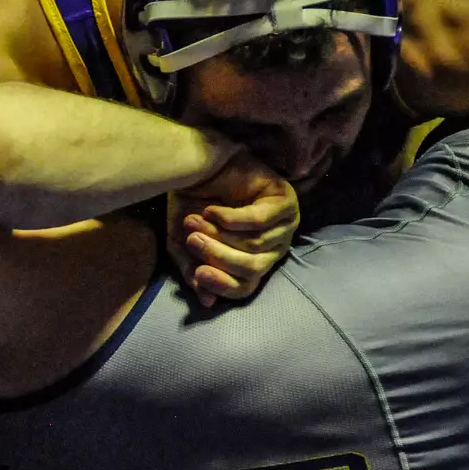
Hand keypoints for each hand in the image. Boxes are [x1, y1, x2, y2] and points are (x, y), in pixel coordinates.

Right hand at [167, 150, 299, 306]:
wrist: (194, 167)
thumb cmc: (191, 206)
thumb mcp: (184, 246)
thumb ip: (194, 272)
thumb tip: (208, 302)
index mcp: (254, 261)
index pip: (246, 286)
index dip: (223, 284)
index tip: (198, 274)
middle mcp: (273, 247)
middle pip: (252, 268)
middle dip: (218, 256)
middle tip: (192, 241)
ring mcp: (284, 225)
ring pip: (254, 245)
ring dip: (218, 235)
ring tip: (194, 221)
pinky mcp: (284, 201)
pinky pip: (259, 221)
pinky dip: (231, 218)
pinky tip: (212, 210)